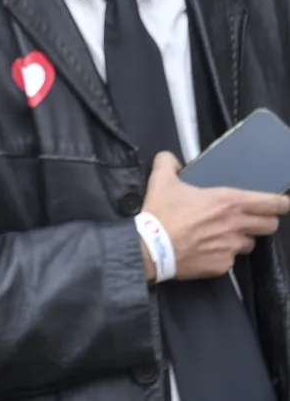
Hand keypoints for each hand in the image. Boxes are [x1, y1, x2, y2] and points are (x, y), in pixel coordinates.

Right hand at [140, 151, 289, 280]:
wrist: (149, 248)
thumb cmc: (160, 213)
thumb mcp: (161, 180)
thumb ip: (168, 163)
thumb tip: (171, 158)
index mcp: (228, 201)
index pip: (271, 203)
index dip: (282, 202)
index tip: (285, 203)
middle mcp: (236, 225)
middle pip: (270, 225)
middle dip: (264, 221)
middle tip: (249, 219)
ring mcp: (231, 248)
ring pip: (249, 244)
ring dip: (240, 239)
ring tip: (221, 236)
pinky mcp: (223, 266)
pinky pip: (230, 260)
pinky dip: (222, 255)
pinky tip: (205, 250)